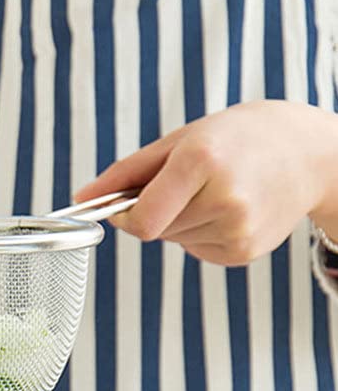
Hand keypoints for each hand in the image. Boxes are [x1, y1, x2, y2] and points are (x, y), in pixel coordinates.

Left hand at [75, 101, 337, 265]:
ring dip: (179, 221)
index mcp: (201, 161)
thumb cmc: (239, 138)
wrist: (311, 154)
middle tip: (187, 182)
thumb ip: (126, 173)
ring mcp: (237, 230)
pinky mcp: (244, 252)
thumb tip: (80, 199)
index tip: (121, 205)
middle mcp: (223, 199)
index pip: (139, 219)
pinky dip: (200, 233)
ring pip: (174, 240)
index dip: (122, 216)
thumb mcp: (181, 139)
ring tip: (214, 191)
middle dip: (155, 211)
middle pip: (154, 230)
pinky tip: (227, 209)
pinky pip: (196, 250)